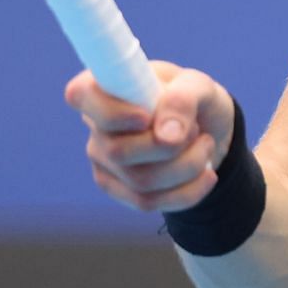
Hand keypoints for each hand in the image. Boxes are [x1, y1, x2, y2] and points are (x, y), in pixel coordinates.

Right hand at [65, 61, 235, 212]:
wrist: (208, 130)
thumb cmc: (194, 99)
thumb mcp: (198, 86)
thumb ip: (183, 100)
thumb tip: (166, 137)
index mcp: (106, 85)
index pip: (79, 95)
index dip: (110, 113)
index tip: (146, 117)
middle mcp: (96, 124)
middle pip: (118, 151)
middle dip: (171, 147)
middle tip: (196, 130)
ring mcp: (103, 160)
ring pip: (139, 181)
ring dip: (187, 167)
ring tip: (205, 146)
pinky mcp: (119, 189)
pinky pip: (147, 202)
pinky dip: (187, 192)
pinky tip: (206, 175)